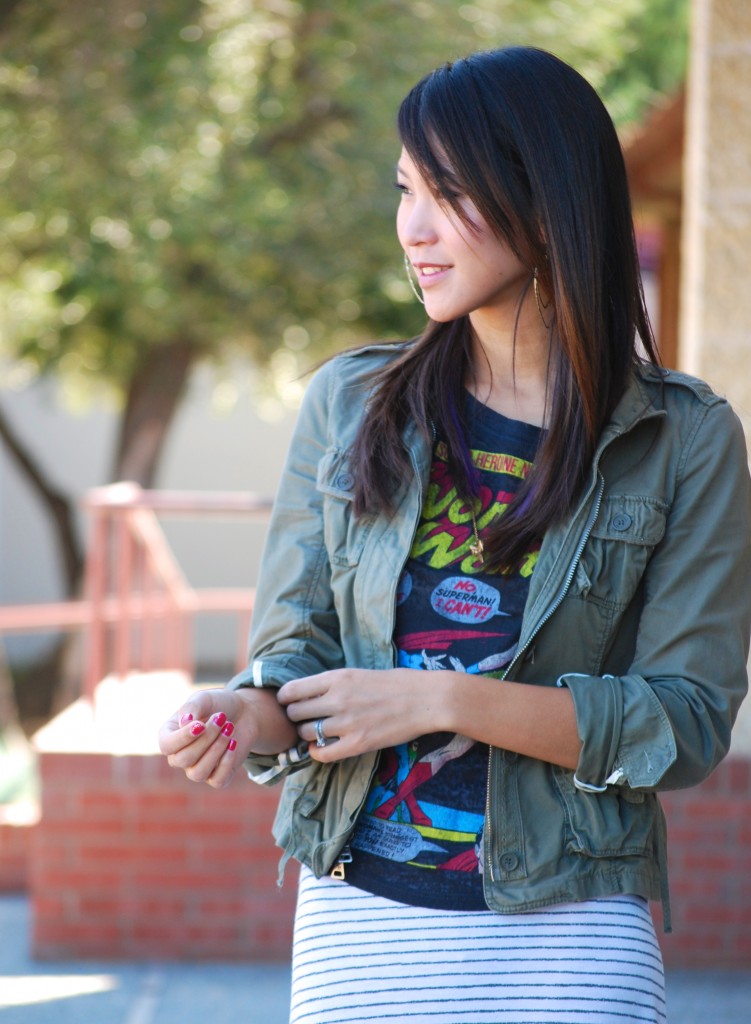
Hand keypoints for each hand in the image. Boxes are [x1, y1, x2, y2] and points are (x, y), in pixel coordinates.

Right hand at [158, 688, 245, 788]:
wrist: (244, 712)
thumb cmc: (218, 705)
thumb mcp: (204, 699)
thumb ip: (191, 707)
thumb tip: (185, 723)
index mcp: (170, 736)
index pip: (166, 746)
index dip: (183, 738)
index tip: (202, 725)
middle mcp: (179, 756)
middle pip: (184, 759)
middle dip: (206, 738)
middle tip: (222, 717)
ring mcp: (197, 769)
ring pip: (198, 773)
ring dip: (217, 749)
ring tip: (230, 728)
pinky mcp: (217, 777)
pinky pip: (217, 781)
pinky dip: (227, 762)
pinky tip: (234, 743)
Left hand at [277, 667, 444, 761]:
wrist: (426, 699)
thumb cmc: (396, 683)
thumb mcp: (359, 673)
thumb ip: (333, 684)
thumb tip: (309, 694)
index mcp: (337, 678)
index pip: (292, 690)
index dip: (285, 699)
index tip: (289, 703)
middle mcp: (337, 699)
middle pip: (295, 713)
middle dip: (296, 717)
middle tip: (305, 719)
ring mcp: (347, 723)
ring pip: (306, 733)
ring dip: (308, 734)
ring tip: (318, 732)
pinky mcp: (358, 744)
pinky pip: (322, 753)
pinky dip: (317, 752)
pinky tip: (324, 747)